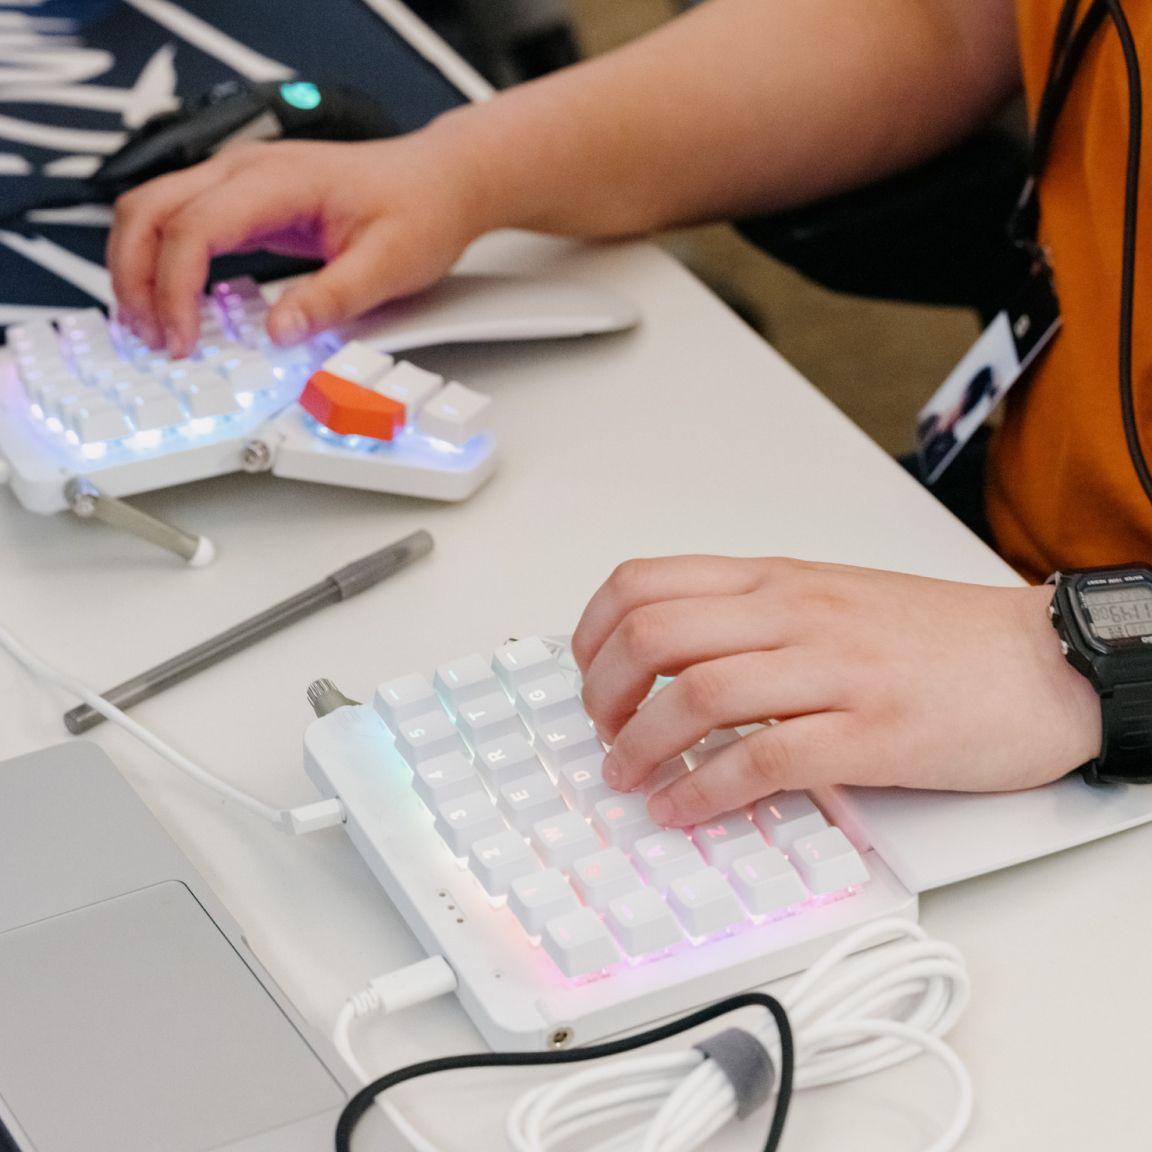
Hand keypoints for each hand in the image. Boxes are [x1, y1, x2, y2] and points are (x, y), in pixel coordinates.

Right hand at [107, 126, 489, 357]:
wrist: (440, 181)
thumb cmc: (420, 211)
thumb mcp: (389, 266)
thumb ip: (332, 300)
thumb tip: (278, 333)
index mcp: (277, 181)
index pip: (194, 227)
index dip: (175, 289)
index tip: (182, 341)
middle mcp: (245, 169)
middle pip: (148, 209)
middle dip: (134, 277)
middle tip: (151, 339)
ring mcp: (240, 181)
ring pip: (152, 211)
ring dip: (139, 268)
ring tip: (155, 328)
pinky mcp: (245, 201)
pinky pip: (180, 223)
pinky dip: (163, 262)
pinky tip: (176, 305)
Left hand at [572, 556, 1101, 826]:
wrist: (1041, 660)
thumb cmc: (936, 636)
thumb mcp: (829, 599)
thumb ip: (754, 620)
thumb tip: (672, 659)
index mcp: (777, 582)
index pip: (647, 582)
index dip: (594, 630)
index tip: (588, 673)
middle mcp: (794, 614)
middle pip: (655, 634)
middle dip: (603, 691)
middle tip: (602, 730)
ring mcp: (832, 670)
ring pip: (697, 693)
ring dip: (641, 744)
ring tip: (627, 776)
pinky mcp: (870, 734)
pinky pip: (764, 759)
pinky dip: (706, 791)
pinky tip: (683, 809)